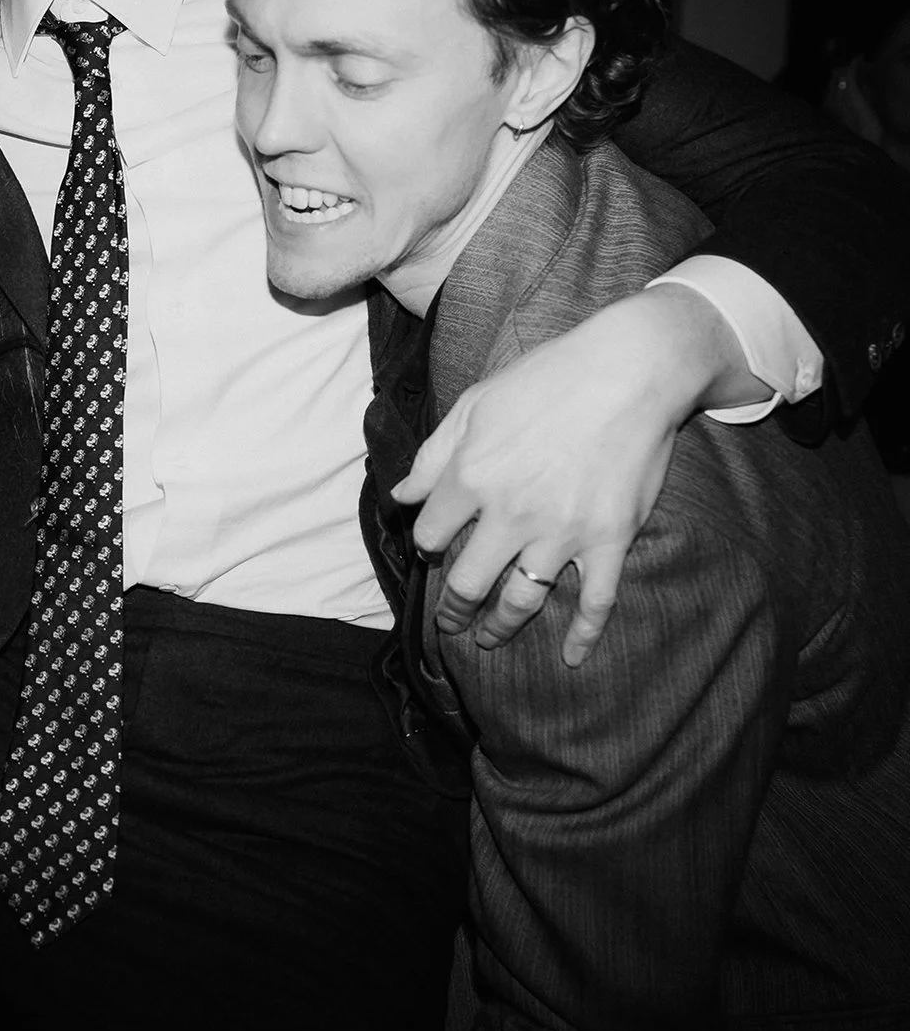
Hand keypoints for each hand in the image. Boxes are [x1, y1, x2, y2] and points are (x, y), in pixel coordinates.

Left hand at [393, 289, 714, 665]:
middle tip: (450, 621)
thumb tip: (402, 494)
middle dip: (453, 608)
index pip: (430, 533)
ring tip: (487, 640)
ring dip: (499, 628)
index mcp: (471, 477)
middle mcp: (510, 513)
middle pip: (467, 581)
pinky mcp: (608, 540)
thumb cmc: (546, 379)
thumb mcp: (475, 405)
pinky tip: (571, 659)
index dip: (426, 544)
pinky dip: (584, 636)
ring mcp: (561, 533)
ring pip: (520, 601)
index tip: (432, 549)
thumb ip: (434, 455)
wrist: (629, 371)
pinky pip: (595, 602)